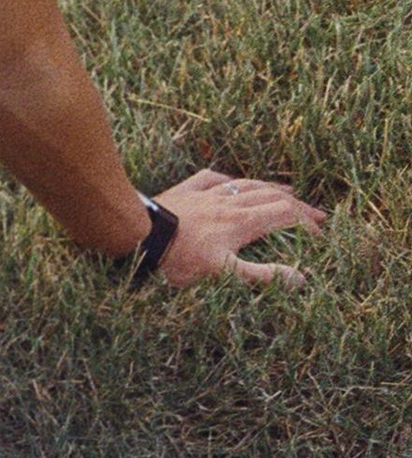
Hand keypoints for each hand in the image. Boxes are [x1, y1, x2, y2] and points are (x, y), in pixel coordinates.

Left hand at [153, 168, 327, 289]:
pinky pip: (211, 178)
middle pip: (272, 196)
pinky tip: (231, 182)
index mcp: (241, 221)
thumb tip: (301, 278)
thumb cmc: (178, 258)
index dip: (307, 223)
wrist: (137, 235)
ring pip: (246, 184)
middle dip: (298, 206)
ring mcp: (205, 194)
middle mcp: (228, 202)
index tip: (320, 236)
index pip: (285, 215)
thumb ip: (263, 275)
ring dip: (270, 188)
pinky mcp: (184, 191)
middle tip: (316, 215)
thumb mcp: (223, 273)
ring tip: (286, 191)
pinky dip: (229, 180)